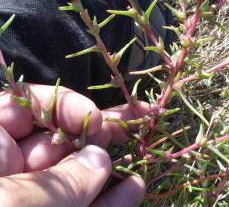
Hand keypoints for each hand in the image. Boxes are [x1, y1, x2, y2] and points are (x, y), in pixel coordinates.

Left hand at [0, 85, 146, 205]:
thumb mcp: (13, 201)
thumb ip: (59, 181)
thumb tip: (100, 161)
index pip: (26, 106)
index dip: (64, 105)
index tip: (95, 118)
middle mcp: (11, 170)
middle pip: (59, 139)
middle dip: (98, 131)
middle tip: (135, 121)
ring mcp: (33, 198)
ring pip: (77, 175)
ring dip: (111, 164)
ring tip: (141, 148)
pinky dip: (110, 201)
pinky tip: (134, 187)